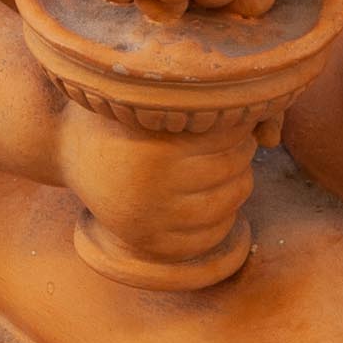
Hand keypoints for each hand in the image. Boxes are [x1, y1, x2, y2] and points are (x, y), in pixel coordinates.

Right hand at [54, 103, 256, 264]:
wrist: (66, 146)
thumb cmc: (123, 113)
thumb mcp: (158, 98)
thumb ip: (210, 104)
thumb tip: (276, 133)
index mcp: (156, 150)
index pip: (230, 137)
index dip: (241, 125)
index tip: (235, 117)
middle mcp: (151, 190)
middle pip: (232, 171)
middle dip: (244, 153)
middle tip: (237, 142)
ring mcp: (149, 221)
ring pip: (227, 204)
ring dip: (239, 182)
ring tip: (229, 167)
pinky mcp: (148, 244)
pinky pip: (208, 236)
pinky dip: (224, 217)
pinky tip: (216, 197)